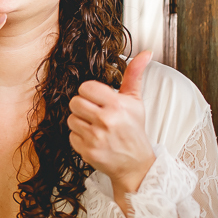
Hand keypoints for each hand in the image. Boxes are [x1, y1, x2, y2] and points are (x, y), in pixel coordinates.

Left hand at [68, 51, 155, 216]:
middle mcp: (106, 120)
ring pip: (70, 119)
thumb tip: (146, 52)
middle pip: (74, 102)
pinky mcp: (88, 151)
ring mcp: (96, 137)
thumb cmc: (133, 130)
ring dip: (80, 123)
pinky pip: (71, 136)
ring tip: (95, 127)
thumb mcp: (136, 101)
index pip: (85, 87)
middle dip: (83, 107)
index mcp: (117, 105)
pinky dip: (79, 138)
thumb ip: (134, 75)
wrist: (136, 164)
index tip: (97, 100)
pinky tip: (93, 140)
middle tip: (95, 114)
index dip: (89, 93)